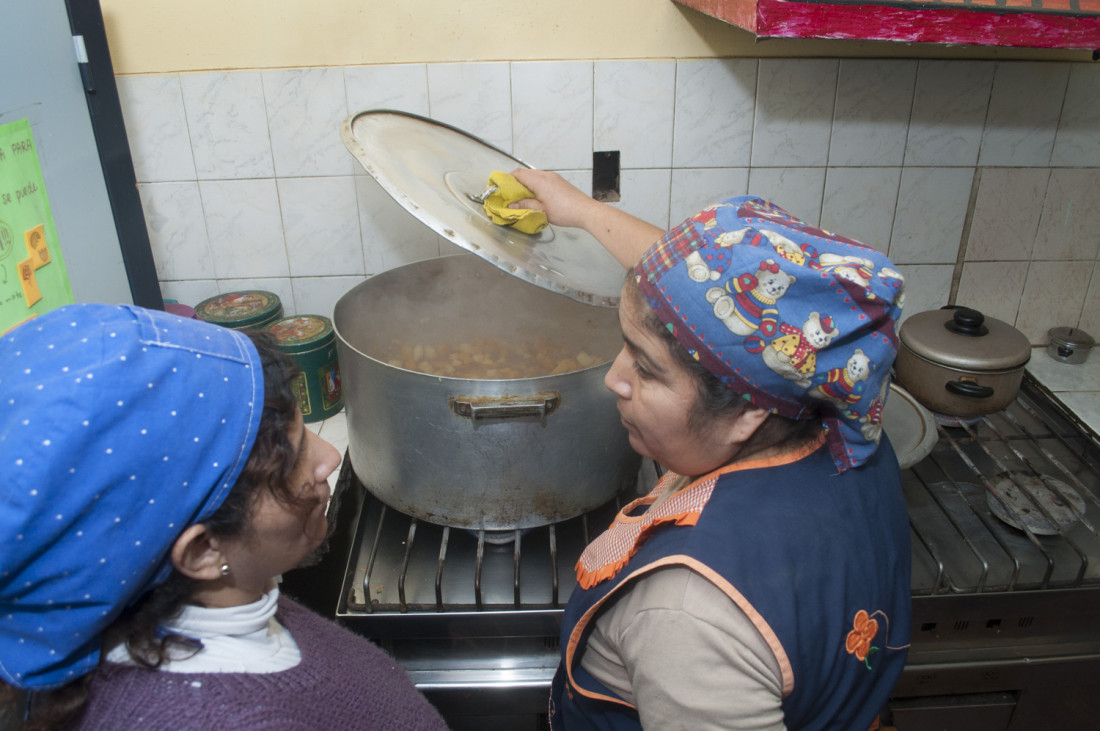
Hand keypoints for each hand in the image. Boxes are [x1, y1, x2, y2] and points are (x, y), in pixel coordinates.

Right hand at [509, 168, 665, 268]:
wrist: (586, 211)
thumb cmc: (565, 211)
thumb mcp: (540, 210)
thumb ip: (524, 205)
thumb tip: (511, 205)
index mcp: (539, 180)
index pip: (517, 173)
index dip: (506, 180)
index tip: (501, 188)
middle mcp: (546, 175)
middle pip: (525, 174)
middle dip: (515, 184)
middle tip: (509, 196)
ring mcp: (554, 178)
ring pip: (534, 178)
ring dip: (526, 186)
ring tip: (522, 199)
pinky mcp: (559, 183)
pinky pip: (542, 181)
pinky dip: (535, 187)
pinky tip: (536, 199)